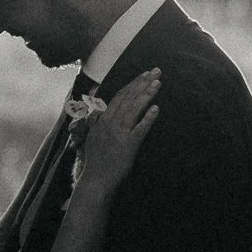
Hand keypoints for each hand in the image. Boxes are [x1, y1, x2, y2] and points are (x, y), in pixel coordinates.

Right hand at [74, 67, 160, 195]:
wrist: (95, 181)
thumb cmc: (95, 162)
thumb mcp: (93, 137)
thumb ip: (97, 122)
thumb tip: (100, 111)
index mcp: (103, 120)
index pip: (120, 96)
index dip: (133, 84)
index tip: (143, 75)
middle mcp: (110, 124)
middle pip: (128, 98)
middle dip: (143, 83)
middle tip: (156, 71)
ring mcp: (119, 134)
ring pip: (134, 109)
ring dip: (146, 95)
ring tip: (158, 83)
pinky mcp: (128, 146)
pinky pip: (139, 129)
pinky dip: (148, 118)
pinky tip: (157, 109)